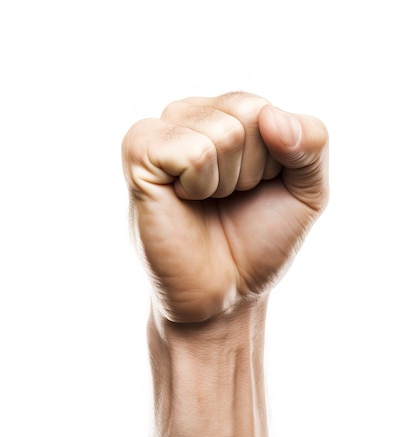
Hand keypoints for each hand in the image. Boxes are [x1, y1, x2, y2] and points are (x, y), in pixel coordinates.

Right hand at [122, 92, 328, 321]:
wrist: (222, 293)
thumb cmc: (256, 241)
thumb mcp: (307, 191)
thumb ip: (312, 142)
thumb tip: (270, 114)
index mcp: (227, 114)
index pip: (268, 109)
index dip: (274, 161)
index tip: (254, 191)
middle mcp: (191, 115)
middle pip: (250, 113)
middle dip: (253, 170)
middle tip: (229, 200)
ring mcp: (161, 131)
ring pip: (224, 134)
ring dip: (226, 183)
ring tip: (206, 203)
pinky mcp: (139, 154)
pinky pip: (193, 153)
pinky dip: (200, 186)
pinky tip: (183, 201)